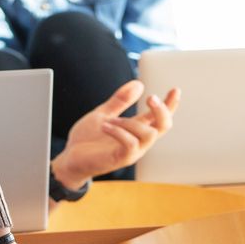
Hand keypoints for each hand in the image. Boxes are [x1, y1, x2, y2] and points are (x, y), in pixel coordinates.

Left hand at [54, 80, 179, 187]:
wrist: (69, 159)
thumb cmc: (87, 139)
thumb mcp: (103, 114)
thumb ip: (120, 101)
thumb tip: (139, 84)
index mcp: (136, 129)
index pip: (159, 117)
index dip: (170, 104)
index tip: (175, 90)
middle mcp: (138, 141)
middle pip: (164, 126)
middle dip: (162, 110)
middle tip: (151, 97)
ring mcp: (131, 152)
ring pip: (149, 135)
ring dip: (131, 122)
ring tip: (110, 120)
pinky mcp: (120, 159)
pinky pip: (131, 144)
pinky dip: (119, 131)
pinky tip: (105, 126)